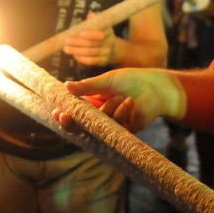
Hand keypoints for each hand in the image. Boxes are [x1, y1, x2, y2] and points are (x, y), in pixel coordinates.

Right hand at [61, 68, 183, 132]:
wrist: (156, 87)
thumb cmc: (131, 81)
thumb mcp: (107, 81)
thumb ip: (88, 87)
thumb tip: (66, 86)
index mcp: (94, 104)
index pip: (75, 113)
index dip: (64, 115)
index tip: (56, 111)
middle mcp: (101, 117)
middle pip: (80, 127)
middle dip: (71, 123)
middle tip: (64, 116)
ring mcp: (112, 125)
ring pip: (99, 124)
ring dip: (107, 108)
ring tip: (119, 96)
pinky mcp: (125, 131)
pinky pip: (116, 124)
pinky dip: (121, 111)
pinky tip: (130, 102)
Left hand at [63, 23, 117, 66]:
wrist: (114, 50)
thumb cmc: (102, 34)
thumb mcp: (101, 26)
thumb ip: (95, 21)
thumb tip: (90, 15)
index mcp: (108, 32)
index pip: (100, 33)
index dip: (91, 34)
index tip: (80, 33)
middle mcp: (109, 43)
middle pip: (92, 44)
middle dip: (78, 42)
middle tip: (66, 41)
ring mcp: (106, 53)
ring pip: (90, 53)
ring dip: (77, 51)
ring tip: (66, 48)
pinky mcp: (102, 62)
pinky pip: (91, 61)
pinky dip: (81, 58)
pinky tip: (74, 55)